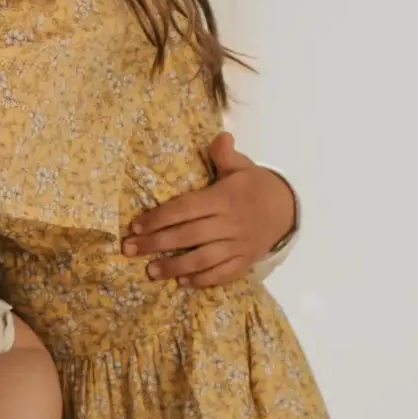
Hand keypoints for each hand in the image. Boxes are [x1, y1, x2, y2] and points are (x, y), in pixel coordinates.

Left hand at [122, 134, 297, 286]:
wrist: (287, 209)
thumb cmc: (254, 186)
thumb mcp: (242, 166)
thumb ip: (225, 154)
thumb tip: (220, 136)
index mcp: (224, 198)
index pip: (186, 209)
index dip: (159, 218)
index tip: (136, 225)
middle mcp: (230, 223)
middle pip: (188, 235)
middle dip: (156, 244)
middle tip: (129, 249)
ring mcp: (238, 245)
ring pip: (203, 259)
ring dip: (175, 267)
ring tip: (150, 271)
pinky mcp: (245, 261)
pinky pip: (222, 274)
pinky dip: (203, 280)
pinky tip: (182, 283)